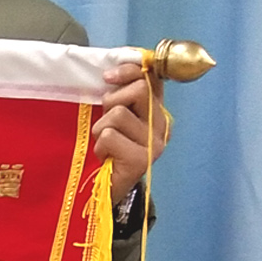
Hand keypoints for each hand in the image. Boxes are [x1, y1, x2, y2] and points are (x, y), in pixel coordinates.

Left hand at [94, 62, 168, 202]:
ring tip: (105, 143)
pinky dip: (100, 145)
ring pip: (119, 114)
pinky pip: (110, 136)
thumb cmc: (109, 149)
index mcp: (157, 111)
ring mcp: (155, 144)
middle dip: (112, 100)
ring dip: (101, 128)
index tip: (108, 77)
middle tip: (106, 121)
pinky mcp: (142, 159)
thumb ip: (121, 95)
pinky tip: (106, 157)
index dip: (130, 71)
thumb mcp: (114, 116)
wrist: (108, 190)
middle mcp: (162, 126)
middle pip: (140, 90)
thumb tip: (112, 70)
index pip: (151, 78)